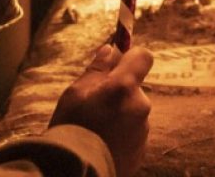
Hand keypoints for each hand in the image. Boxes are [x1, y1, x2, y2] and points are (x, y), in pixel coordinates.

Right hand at [50, 43, 153, 176]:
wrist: (73, 173)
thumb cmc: (71, 130)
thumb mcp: (75, 94)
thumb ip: (97, 70)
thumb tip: (110, 50)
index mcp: (124, 87)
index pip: (143, 57)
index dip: (132, 57)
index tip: (117, 63)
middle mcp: (139, 106)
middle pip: (135, 88)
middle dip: (119, 92)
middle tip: (95, 106)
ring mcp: (142, 130)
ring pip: (133, 112)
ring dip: (120, 115)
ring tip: (96, 129)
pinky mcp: (140, 151)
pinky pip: (132, 133)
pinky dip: (121, 134)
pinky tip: (102, 144)